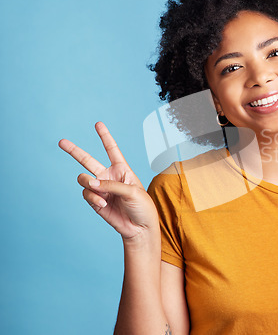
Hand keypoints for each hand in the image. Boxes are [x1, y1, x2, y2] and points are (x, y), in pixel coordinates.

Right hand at [58, 121, 158, 240]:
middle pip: (88, 160)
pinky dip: (93, 198)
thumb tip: (91, 183)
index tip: (98, 124)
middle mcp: (108, 176)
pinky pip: (87, 194)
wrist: (139, 228)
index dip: (105, 136)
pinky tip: (103, 203)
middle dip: (74, 151)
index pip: (112, 149)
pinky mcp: (95, 201)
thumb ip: (111, 185)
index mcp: (122, 169)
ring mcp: (100, 188)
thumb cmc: (142, 207)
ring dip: (89, 183)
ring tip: (99, 191)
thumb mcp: (132, 191)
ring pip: (83, 179)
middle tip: (61, 141)